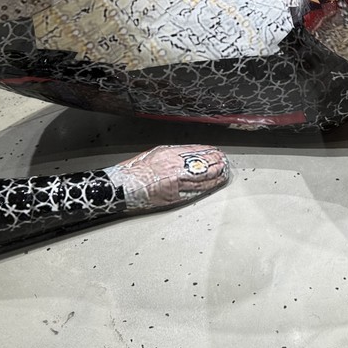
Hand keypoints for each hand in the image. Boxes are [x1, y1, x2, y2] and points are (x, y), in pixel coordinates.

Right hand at [106, 144, 229, 212]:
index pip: (196, 151)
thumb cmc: (135, 170)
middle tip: (224, 162)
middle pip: (202, 164)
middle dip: (215, 163)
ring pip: (202, 179)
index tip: (216, 152)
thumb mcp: (155, 153)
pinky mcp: (174, 196)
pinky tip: (212, 186)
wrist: (122, 186)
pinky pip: (194, 192)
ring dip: (215, 176)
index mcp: (170, 153)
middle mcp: (175, 167)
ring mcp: (176, 182)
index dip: (209, 152)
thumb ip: (172, 153)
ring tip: (223, 173)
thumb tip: (188, 154)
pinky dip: (205, 188)